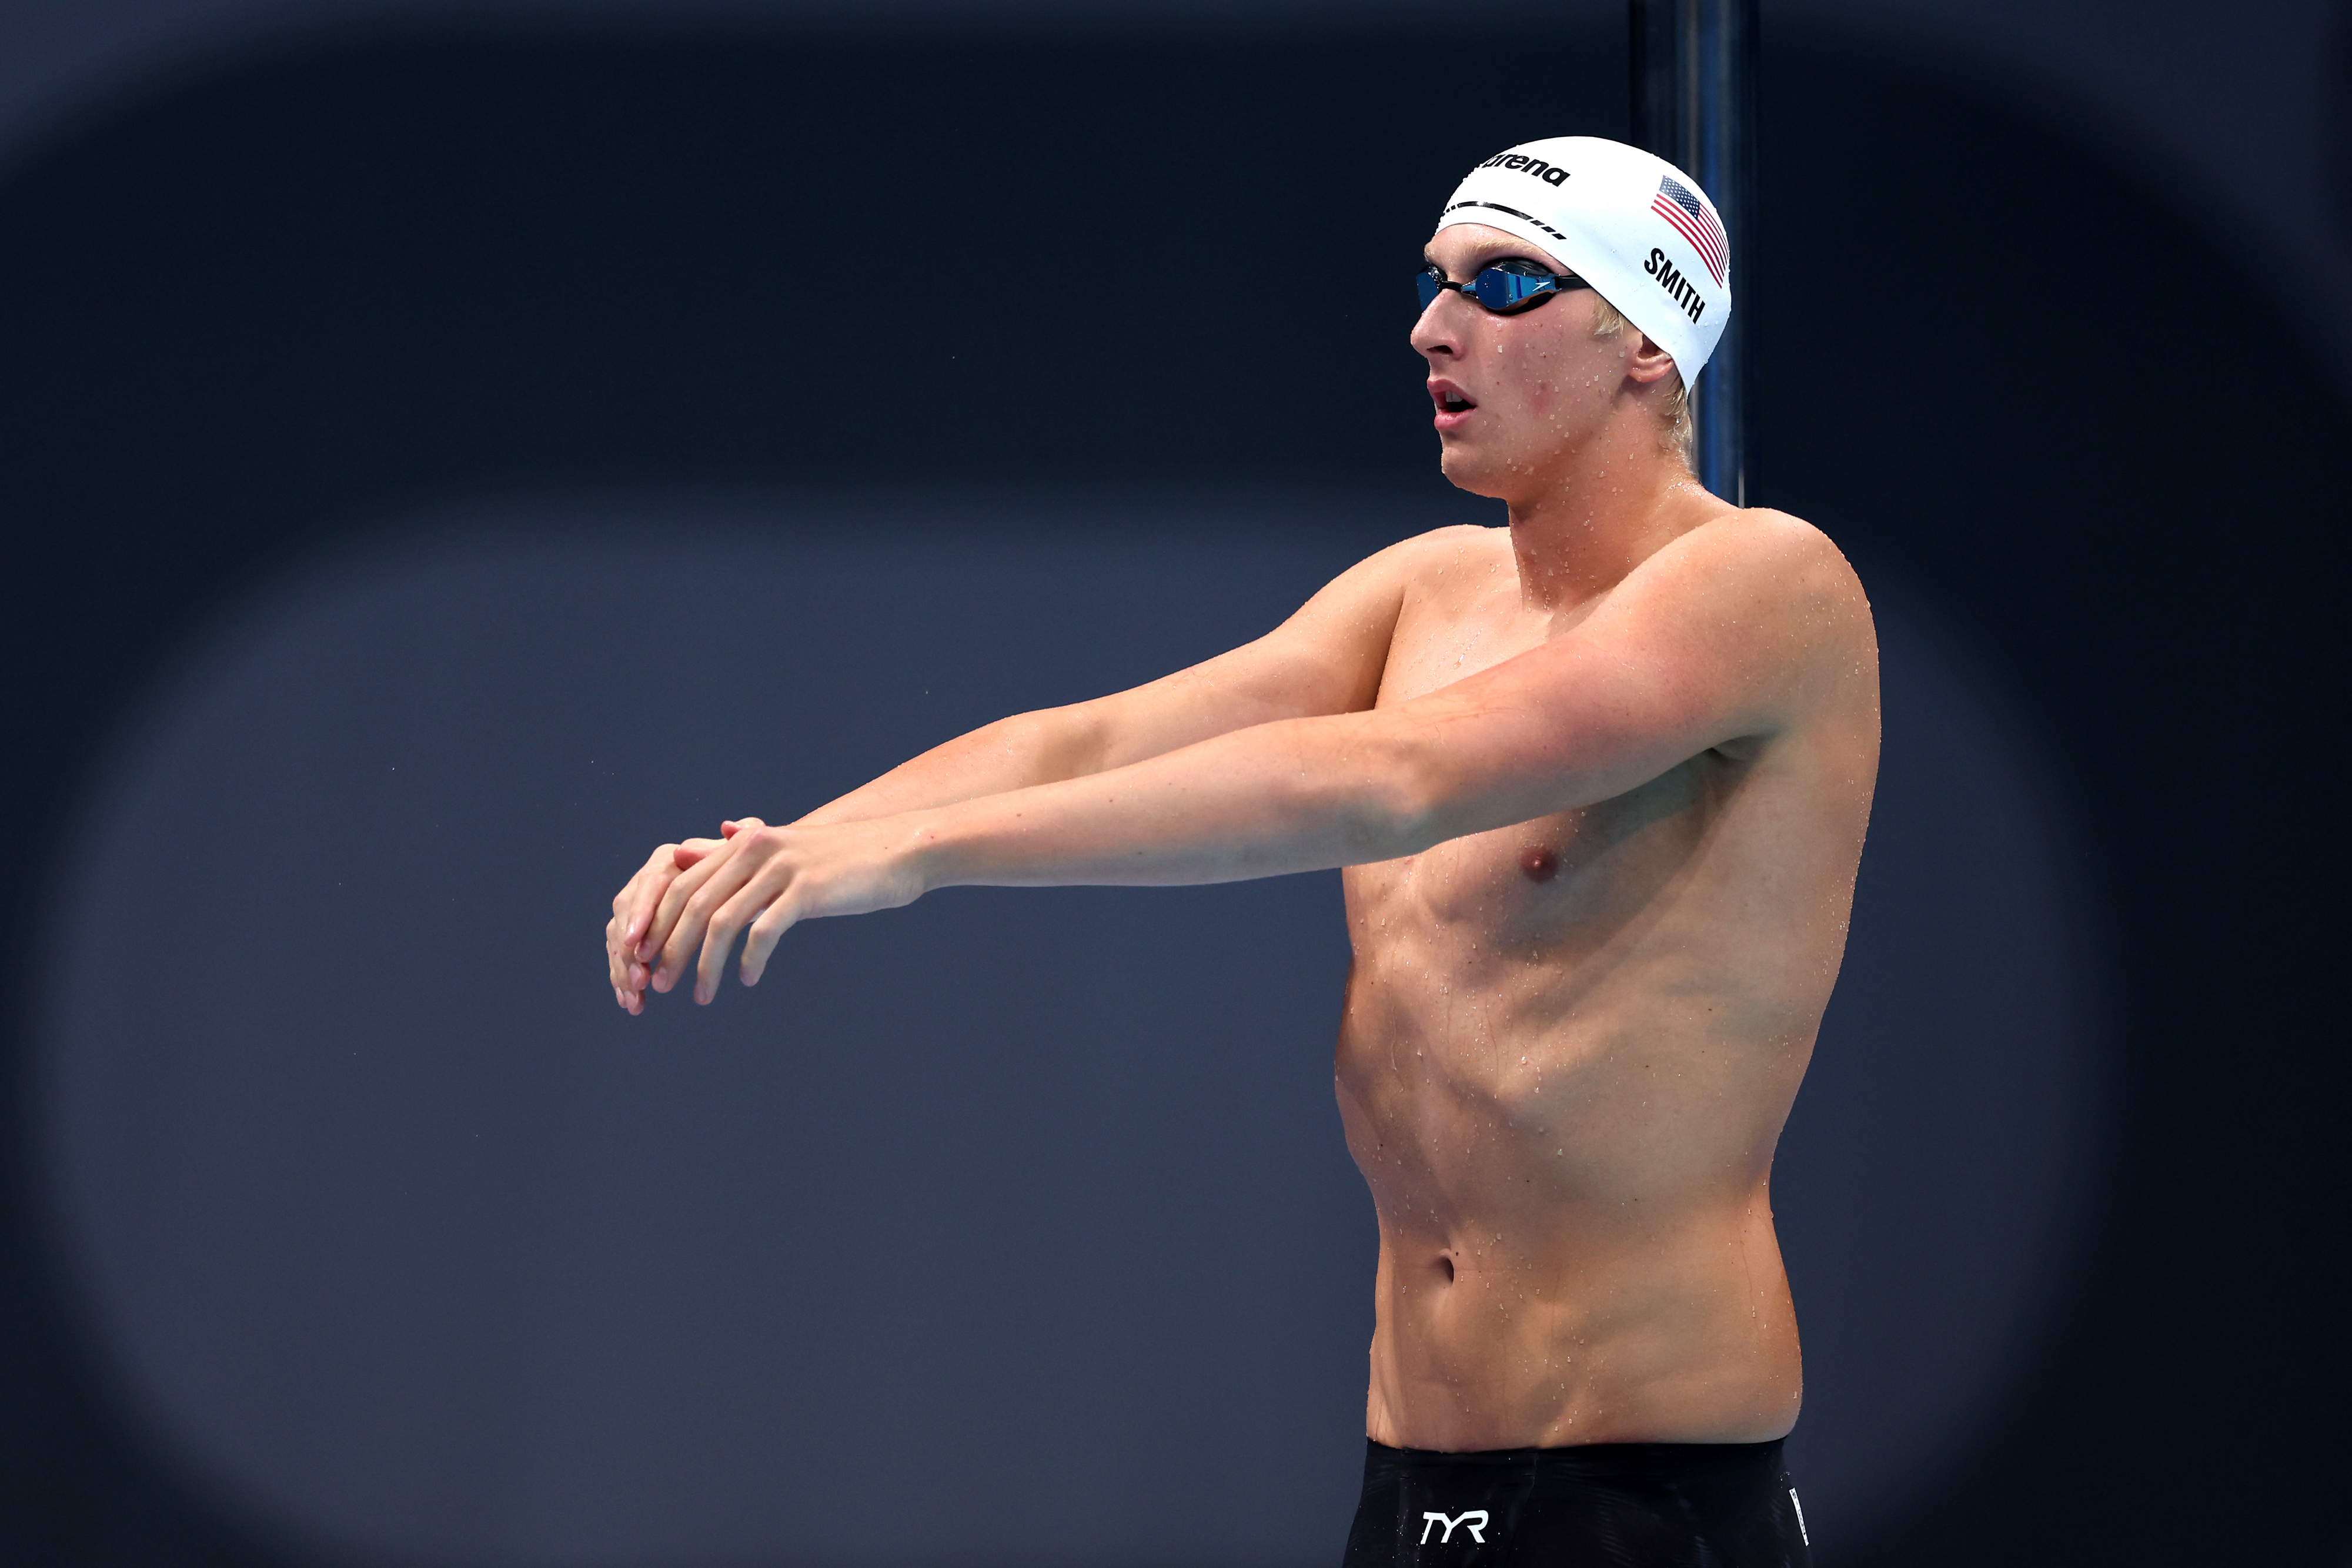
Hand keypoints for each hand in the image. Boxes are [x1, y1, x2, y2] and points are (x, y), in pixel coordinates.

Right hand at [607, 822, 736, 1012]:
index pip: (648, 885)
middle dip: (628, 950)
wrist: (743, 889)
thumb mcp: (746, 857)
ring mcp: (637, 911)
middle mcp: (645, 884)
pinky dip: (626, 980)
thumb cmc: (746, 874)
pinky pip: (624, 958)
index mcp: (666, 862)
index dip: (640, 914)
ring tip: (636, 997)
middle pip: (625, 915)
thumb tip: (730, 827)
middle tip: (639, 978)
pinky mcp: (636, 936)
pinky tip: (634, 1004)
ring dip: (624, 970)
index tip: (635, 941)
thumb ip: (741, 840)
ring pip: (619, 940)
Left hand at [628, 816, 930, 1007]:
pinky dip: (750, 959)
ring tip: (700, 996)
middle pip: (695, 904)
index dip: (658, 923)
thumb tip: (686, 855)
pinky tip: (747, 979)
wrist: (899, 849)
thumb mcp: (783, 851)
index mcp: (745, 841)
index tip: (645, 958)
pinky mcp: (807, 890)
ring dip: (705, 965)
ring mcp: (782, 868)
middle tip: (658, 985)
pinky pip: (765, 930)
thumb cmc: (842, 858)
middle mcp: (756, 848)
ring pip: (723, 921)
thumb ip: (735, 856)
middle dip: (671, 948)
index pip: (684, 884)